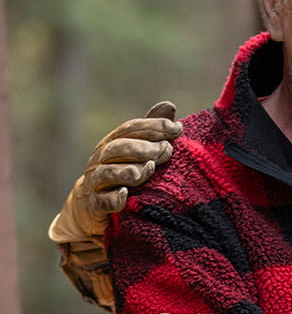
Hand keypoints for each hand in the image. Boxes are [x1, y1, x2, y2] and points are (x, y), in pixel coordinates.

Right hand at [49, 101, 180, 311]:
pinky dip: (113, 199)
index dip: (154, 126)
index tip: (178, 128)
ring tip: (148, 169)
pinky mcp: (93, 206)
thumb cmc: (121, 172)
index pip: (131, 129)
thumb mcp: (136, 151)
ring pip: (108, 173)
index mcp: (113, 143)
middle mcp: (101, 160)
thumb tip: (169, 106)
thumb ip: (151, 130)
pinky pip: (101, 201)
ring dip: (129, 171)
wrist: (90, 207)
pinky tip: (125, 195)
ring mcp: (95, 183)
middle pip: (118, 148)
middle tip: (167, 150)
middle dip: (143, 147)